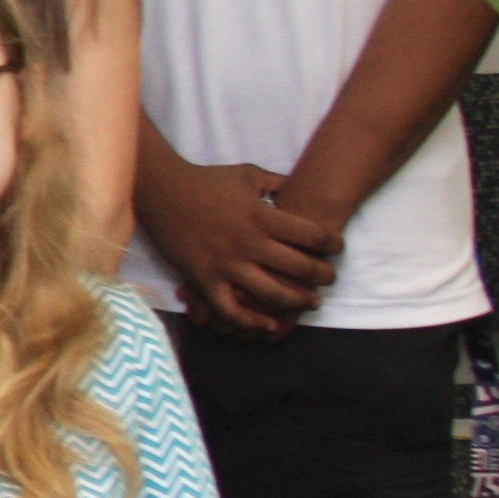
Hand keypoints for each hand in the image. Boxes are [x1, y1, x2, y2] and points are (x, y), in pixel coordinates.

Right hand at [139, 159, 337, 336]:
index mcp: (263, 216)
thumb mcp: (248, 174)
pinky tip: (268, 323)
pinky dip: (251, 320)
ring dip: (298, 300)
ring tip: (311, 301)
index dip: (333, 243)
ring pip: (273, 293)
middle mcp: (249, 243)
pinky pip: (231, 308)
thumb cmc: (206, 180)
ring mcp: (226, 263)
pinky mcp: (204, 278)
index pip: (313, 236)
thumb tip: (297, 186)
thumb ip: (276, 183)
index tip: (337, 247)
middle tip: (330, 277)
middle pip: (301, 268)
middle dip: (324, 275)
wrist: (162, 190)